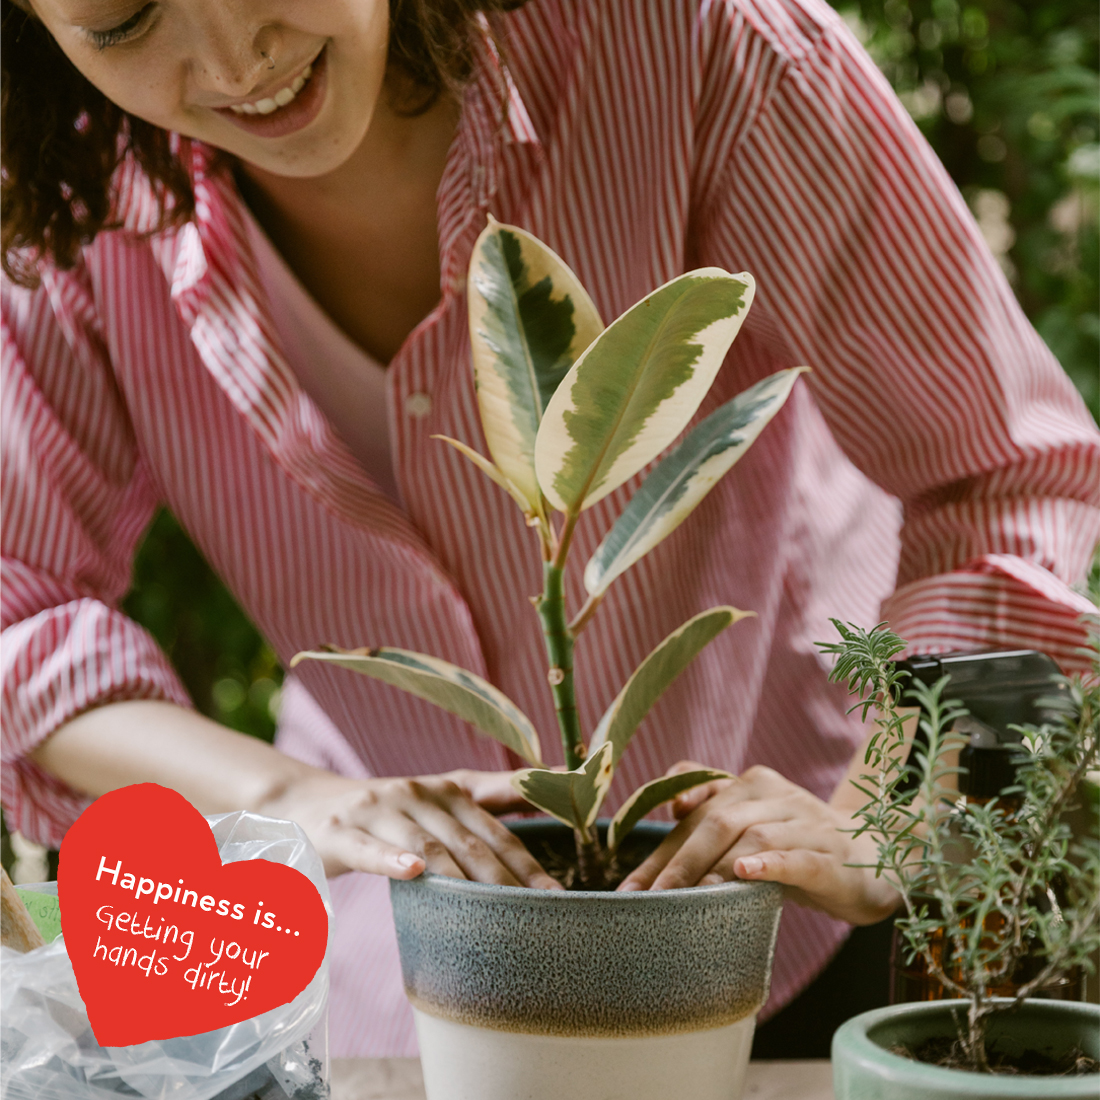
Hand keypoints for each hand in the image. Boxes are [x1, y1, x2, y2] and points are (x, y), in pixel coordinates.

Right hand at [258, 769, 560, 889]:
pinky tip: (414, 872)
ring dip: (459, 878)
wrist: (307, 804)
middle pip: (469, 842)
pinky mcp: (342, 831)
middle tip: (535, 914)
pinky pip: (370, 849)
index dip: (527, 861)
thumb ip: (495, 795)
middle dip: (504, 880)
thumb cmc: (388, 809)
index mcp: (447, 790)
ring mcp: (379, 809)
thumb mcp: (440, 798)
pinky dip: (393, 859)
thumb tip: (555, 784)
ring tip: (488, 908)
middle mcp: (418, 794)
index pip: (495, 830)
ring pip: (427, 847)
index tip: (557, 894)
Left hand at [616, 762, 899, 923]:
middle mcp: (776, 795)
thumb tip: (667, 808)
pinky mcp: (834, 855)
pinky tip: (746, 874)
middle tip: (653, 900)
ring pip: (754, 837)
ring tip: (690, 898)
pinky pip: (799, 856)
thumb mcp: (750, 824)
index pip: (694, 813)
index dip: (660, 850)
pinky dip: (771, 863)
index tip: (630, 889)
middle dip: (680, 862)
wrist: (875, 855)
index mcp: (750, 784)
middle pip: (719, 821)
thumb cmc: (796, 844)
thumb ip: (709, 815)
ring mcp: (807, 823)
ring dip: (717, 868)